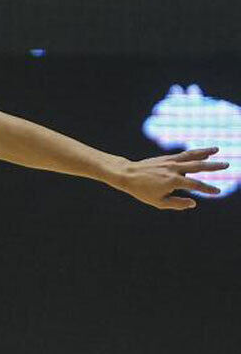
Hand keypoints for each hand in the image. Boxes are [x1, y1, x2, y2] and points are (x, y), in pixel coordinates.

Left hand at [112, 147, 228, 209]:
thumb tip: (193, 203)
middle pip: (198, 166)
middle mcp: (174, 169)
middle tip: (227, 165)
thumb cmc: (142, 191)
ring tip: (217, 149)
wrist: (127, 175)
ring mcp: (170, 162)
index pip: (195, 185)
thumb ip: (177, 203)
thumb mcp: (158, 202)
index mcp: (173, 181)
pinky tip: (203, 152)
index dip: (207, 188)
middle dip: (213, 166)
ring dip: (205, 152)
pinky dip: (194, 152)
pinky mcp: (167, 158)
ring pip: (191, 156)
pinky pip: (184, 154)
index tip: (218, 191)